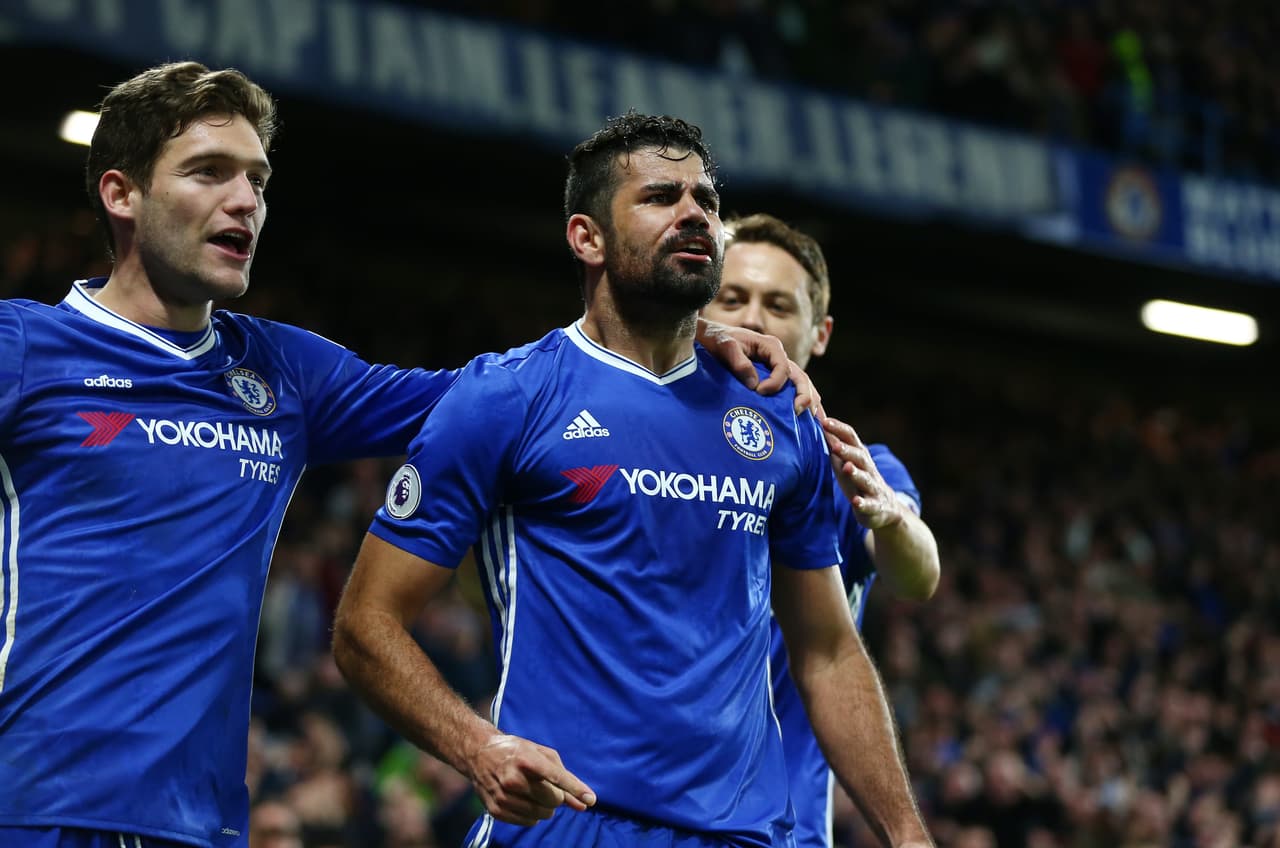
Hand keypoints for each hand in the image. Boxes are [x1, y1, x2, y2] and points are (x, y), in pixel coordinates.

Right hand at [466, 733, 595, 825]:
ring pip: (542, 814)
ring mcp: (503, 795)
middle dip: (557, 796)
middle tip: (548, 787)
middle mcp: (513, 778)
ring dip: (545, 807)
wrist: (479, 754)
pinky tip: (524, 801)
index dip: (575, 789)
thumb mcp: (542, 755)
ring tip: (535, 794)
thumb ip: (565, 778)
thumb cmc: (517, 752)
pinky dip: (533, 815)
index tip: (591, 800)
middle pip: (552, 800)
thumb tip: (585, 803)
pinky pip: (528, 822)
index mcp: (526, 758)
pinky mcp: (496, 810)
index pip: (556, 777)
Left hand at [695, 318, 820, 414]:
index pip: (784, 368)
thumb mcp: (726, 347)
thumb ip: (740, 363)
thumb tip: (754, 385)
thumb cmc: (717, 339)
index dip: (776, 383)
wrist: (710, 338)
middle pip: (800, 377)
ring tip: (814, 421)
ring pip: (801, 384)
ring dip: (809, 401)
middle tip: (798, 412)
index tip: (760, 393)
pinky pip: (792, 390)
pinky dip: (802, 403)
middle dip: (804, 395)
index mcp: (771, 346)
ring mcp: (778, 367)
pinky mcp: (773, 378)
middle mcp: (779, 357)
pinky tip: (808, 420)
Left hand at [823, 417, 902, 530]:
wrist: (885, 509)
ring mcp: (872, 488)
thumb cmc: (858, 479)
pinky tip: (856, 502)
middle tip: (834, 445)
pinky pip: (868, 505)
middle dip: (847, 450)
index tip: (824, 421)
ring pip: (865, 479)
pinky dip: (862, 503)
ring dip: (856, 473)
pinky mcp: (873, 506)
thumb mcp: (846, 460)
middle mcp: (868, 469)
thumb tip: (818, 419)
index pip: (851, 438)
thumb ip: (833, 442)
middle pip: (859, 457)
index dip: (839, 429)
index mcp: (859, 456)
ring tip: (847, 467)